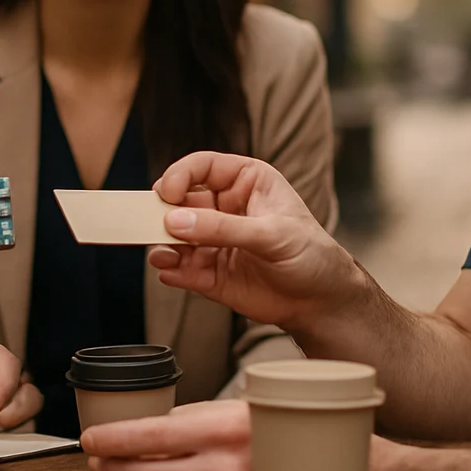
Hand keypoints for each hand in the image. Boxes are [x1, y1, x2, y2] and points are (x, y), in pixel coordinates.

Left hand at [83, 400, 255, 470]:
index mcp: (227, 430)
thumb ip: (192, 419)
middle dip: (113, 468)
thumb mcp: (238, 406)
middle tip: (98, 459)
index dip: (113, 438)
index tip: (92, 438)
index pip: (150, 437)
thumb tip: (149, 430)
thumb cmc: (284, 431)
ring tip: (130, 469)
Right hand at [149, 152, 360, 335]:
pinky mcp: (208, 272)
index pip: (201, 167)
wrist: (322, 302)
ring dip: (162, 243)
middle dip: (162, 212)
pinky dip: (169, 270)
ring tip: (163, 254)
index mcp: (244, 182)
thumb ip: (224, 227)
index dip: (179, 176)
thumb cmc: (312, 255)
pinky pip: (179, 268)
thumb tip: (178, 221)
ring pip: (173, 235)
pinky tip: (170, 272)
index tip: (167, 193)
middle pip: (179, 201)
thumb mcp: (273, 234)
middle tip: (149, 223)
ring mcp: (213, 240)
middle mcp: (223, 208)